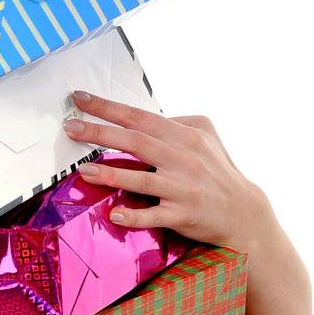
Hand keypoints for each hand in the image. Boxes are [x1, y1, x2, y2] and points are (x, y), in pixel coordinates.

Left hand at [63, 92, 269, 251]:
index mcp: (185, 136)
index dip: (109, 107)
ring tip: (84, 170)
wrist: (243, 212)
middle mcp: (183, 158)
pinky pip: (155, 215)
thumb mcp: (205, 137)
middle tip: (70, 127)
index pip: (140, 117)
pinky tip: (115, 214)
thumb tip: (145, 118)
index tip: (80, 99)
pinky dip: (135, 215)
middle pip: (136, 141)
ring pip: (142, 178)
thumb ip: (176, 123)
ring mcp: (182, 188)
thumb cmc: (218, 172)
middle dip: (100, 133)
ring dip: (111, 174)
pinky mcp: (183, 215)